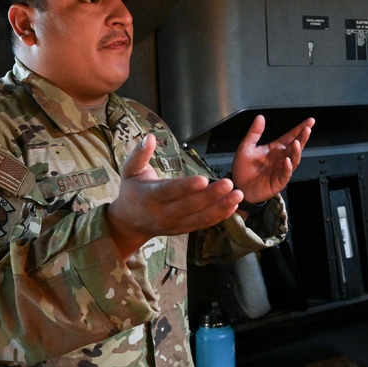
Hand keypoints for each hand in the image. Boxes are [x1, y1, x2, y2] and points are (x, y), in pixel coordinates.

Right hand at [106, 134, 241, 257]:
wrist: (129, 224)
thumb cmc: (131, 192)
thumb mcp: (129, 171)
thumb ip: (139, 155)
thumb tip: (148, 137)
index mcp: (150, 197)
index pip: (169, 192)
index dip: (186, 187)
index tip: (203, 179)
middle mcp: (163, 213)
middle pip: (189, 206)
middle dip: (210, 196)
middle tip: (229, 183)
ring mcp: (174, 224)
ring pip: (200, 218)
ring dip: (221, 207)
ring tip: (238, 195)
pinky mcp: (183, 229)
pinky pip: (203, 224)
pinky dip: (219, 216)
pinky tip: (233, 206)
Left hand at [230, 115, 313, 204]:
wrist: (238, 187)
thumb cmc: (243, 168)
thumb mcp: (246, 147)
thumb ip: (254, 132)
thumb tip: (260, 117)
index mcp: (275, 149)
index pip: (290, 136)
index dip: (300, 129)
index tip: (310, 121)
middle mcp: (281, 158)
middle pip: (295, 146)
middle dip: (302, 138)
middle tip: (307, 129)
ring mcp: (282, 169)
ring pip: (294, 159)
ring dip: (296, 151)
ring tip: (296, 143)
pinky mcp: (279, 181)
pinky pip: (286, 173)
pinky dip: (288, 167)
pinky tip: (287, 161)